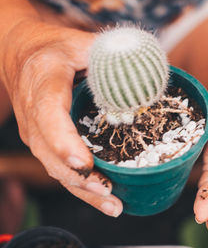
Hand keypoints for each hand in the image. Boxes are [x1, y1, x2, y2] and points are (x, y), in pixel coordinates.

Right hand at [0, 19, 122, 216]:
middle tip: (110, 193)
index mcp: (43, 84)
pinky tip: (105, 198)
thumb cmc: (54, 48)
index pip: (49, 116)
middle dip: (81, 179)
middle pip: (52, 155)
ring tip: (114, 205)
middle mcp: (34, 115)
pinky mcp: (44, 143)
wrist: (22, 54)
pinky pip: (60, 168)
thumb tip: (145, 66)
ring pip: (55, 168)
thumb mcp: (79, 43)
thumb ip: (107, 54)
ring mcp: (37, 133)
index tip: (85, 164)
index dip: (65, 143)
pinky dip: (81, 186)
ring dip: (83, 190)